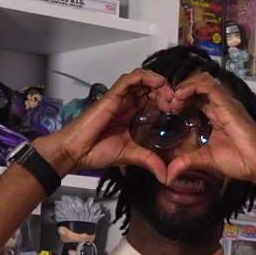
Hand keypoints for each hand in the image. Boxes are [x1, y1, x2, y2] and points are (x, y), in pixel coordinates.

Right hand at [31, 69, 172, 181]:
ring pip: (142, 80)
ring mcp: (120, 98)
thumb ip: (149, 161)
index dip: (167, 101)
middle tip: (176, 103)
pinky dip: (146, 77)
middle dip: (167, 91)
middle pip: (150, 88)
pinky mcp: (113, 96)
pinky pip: (130, 79)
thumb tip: (166, 177)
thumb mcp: (131, 155)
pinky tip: (158, 84)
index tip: (178, 111)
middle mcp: (127, 104)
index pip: (153, 100)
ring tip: (169, 95)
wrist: (77, 152)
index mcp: (132, 115)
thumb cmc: (98, 152)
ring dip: (159, 83)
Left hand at [166, 74, 255, 185]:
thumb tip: (168, 175)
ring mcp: (225, 103)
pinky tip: (180, 98)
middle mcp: (220, 105)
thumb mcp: (205, 160)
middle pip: (196, 86)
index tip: (167, 110)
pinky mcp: (228, 104)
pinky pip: (208, 87)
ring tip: (174, 101)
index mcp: (215, 114)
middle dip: (178, 92)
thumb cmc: (239, 161)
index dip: (179, 99)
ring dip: (183, 87)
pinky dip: (191, 87)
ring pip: (201, 81)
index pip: (194, 97)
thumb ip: (186, 162)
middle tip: (167, 105)